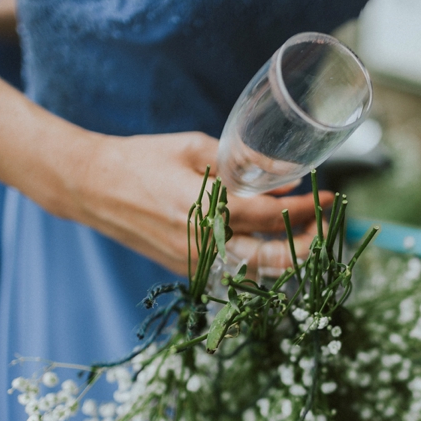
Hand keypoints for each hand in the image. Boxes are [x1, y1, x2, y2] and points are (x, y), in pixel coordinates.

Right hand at [67, 131, 331, 278]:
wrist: (89, 185)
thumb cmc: (142, 159)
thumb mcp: (195, 147)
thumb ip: (243, 162)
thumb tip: (286, 175)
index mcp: (210, 207)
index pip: (276, 217)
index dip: (310, 209)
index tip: (331, 198)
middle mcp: (205, 242)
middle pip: (275, 259)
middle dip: (309, 244)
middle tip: (324, 224)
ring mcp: (195, 261)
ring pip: (258, 272)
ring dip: (287, 257)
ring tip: (304, 233)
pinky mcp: (186, 269)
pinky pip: (234, 271)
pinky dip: (259, 260)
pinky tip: (270, 241)